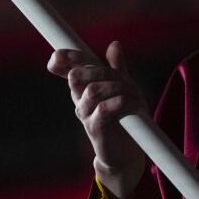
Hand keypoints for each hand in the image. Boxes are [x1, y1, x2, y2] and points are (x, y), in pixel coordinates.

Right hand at [47, 41, 147, 198]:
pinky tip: (133, 104)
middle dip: (100, 70)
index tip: (66, 52)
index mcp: (84, 88)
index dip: (64, 57)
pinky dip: (120, 102)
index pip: (67, 68)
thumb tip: (114, 45)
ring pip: (92, 90)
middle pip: (76, 75)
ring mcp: (85, 114)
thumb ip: (117, 67)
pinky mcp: (95, 129)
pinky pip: (103, 109)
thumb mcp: (125, 88)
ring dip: (116, 87)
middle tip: (121, 77)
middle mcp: (80, 100)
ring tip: (134, 94)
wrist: (127, 154)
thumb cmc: (125, 118)